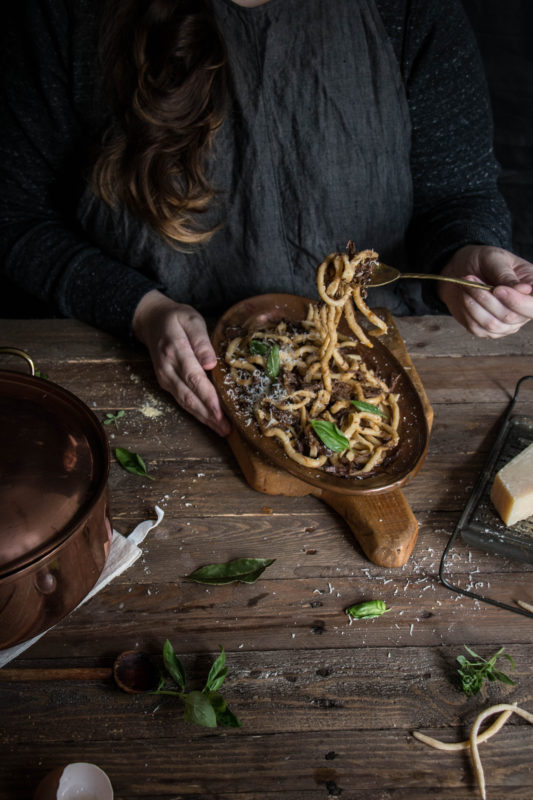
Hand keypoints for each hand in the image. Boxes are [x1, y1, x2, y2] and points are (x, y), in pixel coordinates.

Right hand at [132, 290, 230, 435]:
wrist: (151, 320)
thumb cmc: (176, 318)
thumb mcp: (191, 319)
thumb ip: (201, 340)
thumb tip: (210, 363)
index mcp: (175, 350)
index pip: (194, 378)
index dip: (208, 397)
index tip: (221, 412)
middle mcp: (168, 368)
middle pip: (189, 396)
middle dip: (208, 415)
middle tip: (227, 430)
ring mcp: (165, 378)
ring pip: (185, 402)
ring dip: (204, 418)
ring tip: (222, 430)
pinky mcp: (166, 383)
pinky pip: (182, 400)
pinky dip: (197, 412)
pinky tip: (210, 420)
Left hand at [439, 245, 532, 337]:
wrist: (465, 269)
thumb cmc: (485, 262)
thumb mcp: (496, 260)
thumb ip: (507, 275)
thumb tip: (525, 289)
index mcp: (531, 289)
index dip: (518, 302)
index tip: (498, 289)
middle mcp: (522, 311)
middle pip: (511, 317)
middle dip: (487, 299)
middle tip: (471, 279)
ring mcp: (506, 324)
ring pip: (492, 324)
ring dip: (474, 303)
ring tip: (466, 283)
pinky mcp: (488, 330)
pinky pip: (476, 327)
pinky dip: (467, 310)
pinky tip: (465, 295)